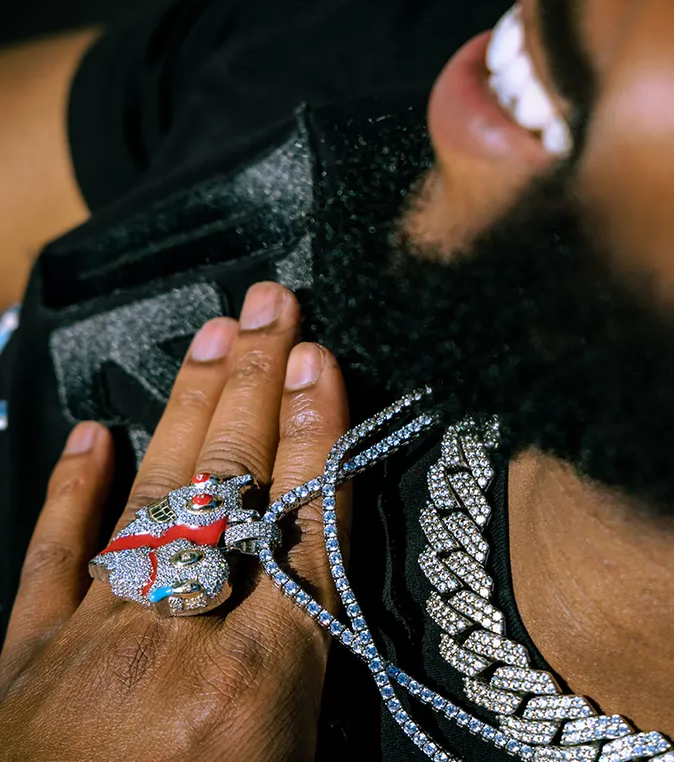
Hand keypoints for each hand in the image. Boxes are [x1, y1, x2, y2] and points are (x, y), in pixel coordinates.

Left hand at [0, 282, 349, 761]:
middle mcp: (179, 641)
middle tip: (272, 306)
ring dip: (187, 407)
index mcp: (258, 684)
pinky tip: (92, 433)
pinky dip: (71, 491)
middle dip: (258, 384)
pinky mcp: (23, 656)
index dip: (317, 434)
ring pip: (155, 497)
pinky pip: (52, 556)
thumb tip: (325, 582)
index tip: (323, 362)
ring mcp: (94, 639)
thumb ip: (313, 671)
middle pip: (232, 485)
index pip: (304, 525)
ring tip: (214, 335)